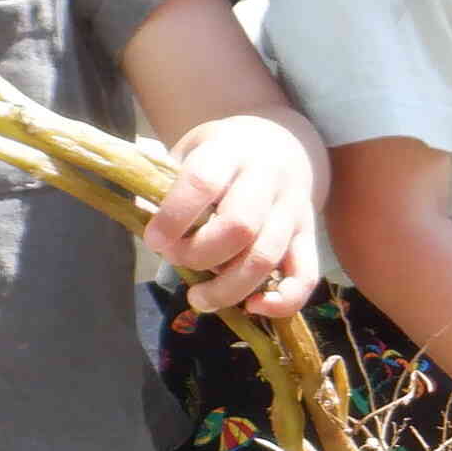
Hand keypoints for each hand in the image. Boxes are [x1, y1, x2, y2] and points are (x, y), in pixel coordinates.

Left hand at [151, 114, 322, 318]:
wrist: (285, 143)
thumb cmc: (226, 154)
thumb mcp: (193, 151)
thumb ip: (168, 183)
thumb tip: (142, 216)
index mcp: (231, 152)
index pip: (203, 183)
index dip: (174, 217)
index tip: (153, 240)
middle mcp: (268, 179)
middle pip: (239, 227)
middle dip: (199, 255)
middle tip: (175, 260)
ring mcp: (293, 210)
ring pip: (265, 259)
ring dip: (228, 289)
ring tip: (198, 299)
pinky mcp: (309, 237)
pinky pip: (305, 276)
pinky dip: (282, 302)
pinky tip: (252, 307)